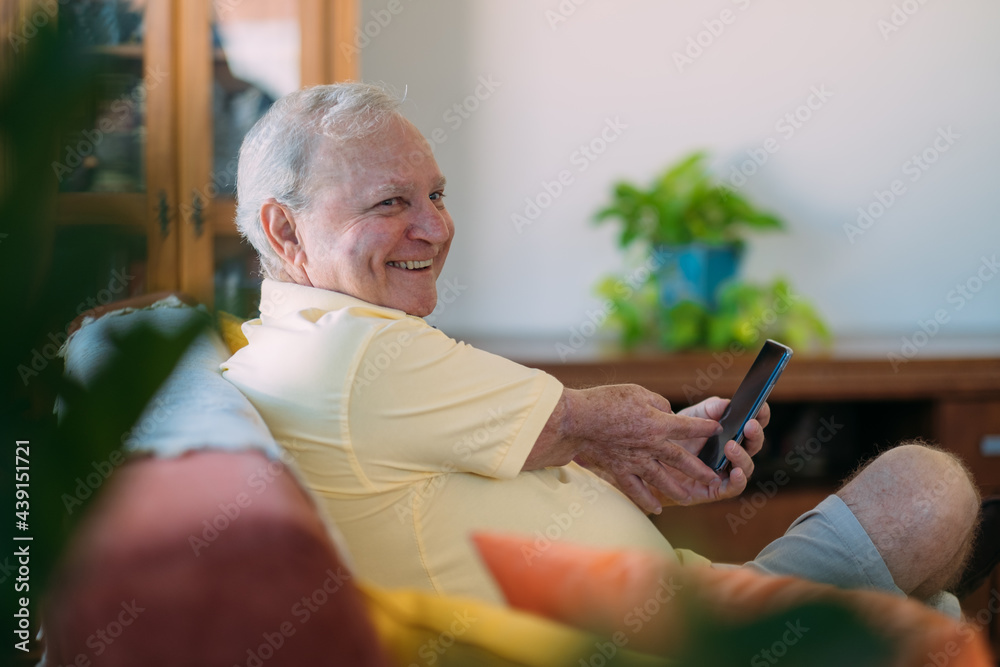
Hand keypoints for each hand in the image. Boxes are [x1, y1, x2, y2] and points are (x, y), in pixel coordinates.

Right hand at [561, 385, 722, 514]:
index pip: (689, 427)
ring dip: (677, 489)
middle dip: (700, 469)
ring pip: (662, 478)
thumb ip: (658, 404)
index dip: (705, 428)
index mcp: (658, 423)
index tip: (716, 430)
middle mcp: (652, 445)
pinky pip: (636, 489)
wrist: (578, 420)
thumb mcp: (638, 392)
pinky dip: (646, 500)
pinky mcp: (620, 469)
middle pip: (682, 459)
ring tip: (690, 498)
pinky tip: (656, 509)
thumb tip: (667, 413)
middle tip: (714, 477)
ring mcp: (636, 460)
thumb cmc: (606, 401)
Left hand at [648, 396, 769, 506]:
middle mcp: (732, 454)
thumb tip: (726, 403)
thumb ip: (707, 410)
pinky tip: (734, 471)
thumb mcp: (688, 419)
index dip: (760, 416)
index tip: (761, 406)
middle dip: (755, 434)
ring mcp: (725, 472)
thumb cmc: (672, 439)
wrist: (650, 463)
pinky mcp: (715, 490)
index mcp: (730, 434)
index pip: (752, 424)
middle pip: (754, 445)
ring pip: (746, 467)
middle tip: (749, 425)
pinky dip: (738, 480)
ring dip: (743, 456)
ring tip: (731, 446)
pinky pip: (733, 488)